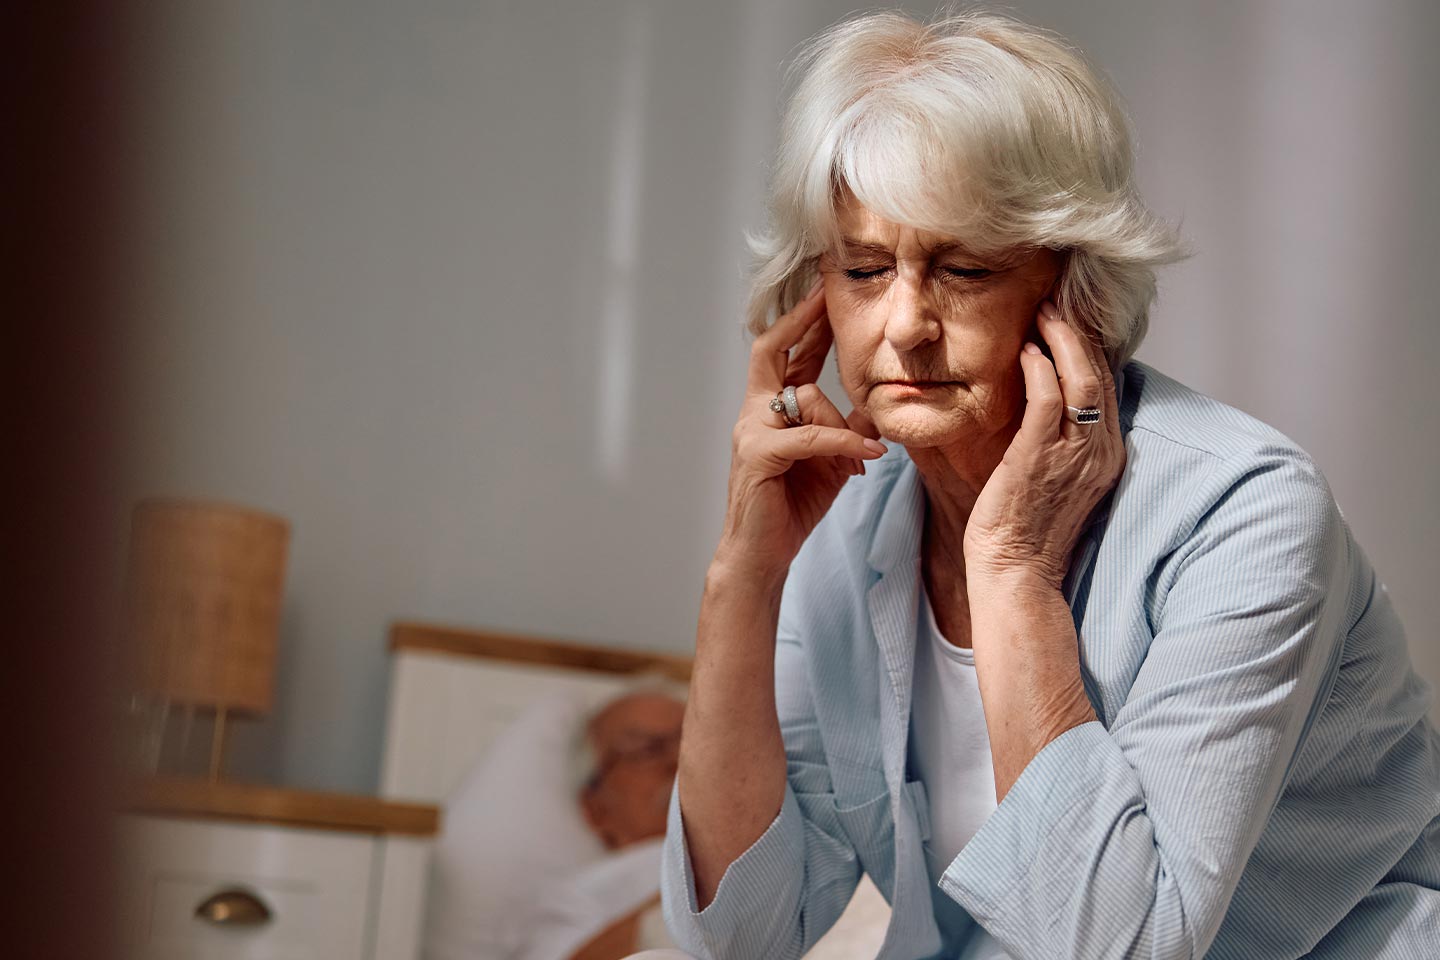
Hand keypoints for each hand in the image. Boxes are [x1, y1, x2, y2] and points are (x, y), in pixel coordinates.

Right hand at [716, 280, 886, 580]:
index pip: (785, 353)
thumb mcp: (832, 459)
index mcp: (770, 409)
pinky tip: (867, 457)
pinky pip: (810, 437)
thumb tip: (877, 403)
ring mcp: (751, 433)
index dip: (805, 322)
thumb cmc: (792, 506)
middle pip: (771, 350)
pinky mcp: (758, 457)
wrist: (762, 555)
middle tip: (826, 295)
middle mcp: (754, 413)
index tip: (826, 293)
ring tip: (867, 454)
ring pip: (805, 398)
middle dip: (801, 320)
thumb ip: (847, 427)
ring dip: (843, 424)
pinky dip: (843, 443)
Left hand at [962, 300, 1124, 590]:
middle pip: (1101, 375)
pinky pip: (1048, 399)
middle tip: (1060, 298)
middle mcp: (1099, 451)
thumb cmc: (1024, 526)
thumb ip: (1058, 440)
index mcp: (1106, 455)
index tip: (1073, 316)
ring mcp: (1073, 455)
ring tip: (1045, 310)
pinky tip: (1025, 350)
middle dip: (1082, 332)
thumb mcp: (1054, 476)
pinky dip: (1040, 368)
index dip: (1092, 347)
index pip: (1107, 386)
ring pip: (1082, 379)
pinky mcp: (1040, 457)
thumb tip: (1042, 399)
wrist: (1015, 572)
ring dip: (1063, 339)